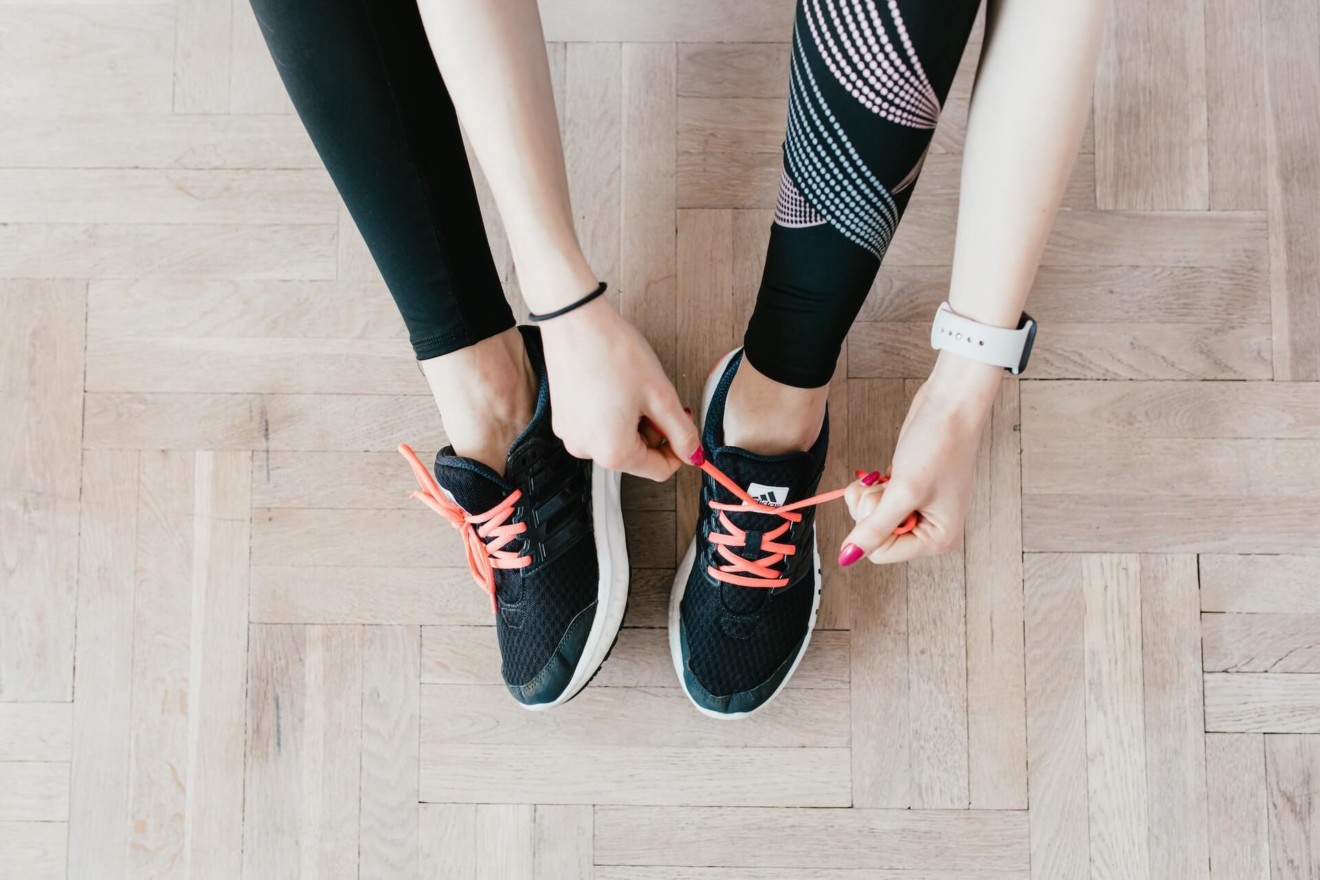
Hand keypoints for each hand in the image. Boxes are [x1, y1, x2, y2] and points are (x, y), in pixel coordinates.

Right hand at [538, 297, 700, 480]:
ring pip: (617, 439)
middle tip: (657, 397)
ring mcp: (570, 434)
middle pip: (637, 455)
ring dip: (634, 420)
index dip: (680, 450)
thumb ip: (682, 432)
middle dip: (654, 430)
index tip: (685, 426)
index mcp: (612, 452)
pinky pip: (597, 426)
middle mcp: (585, 450)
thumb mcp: (660, 395)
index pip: (659, 471)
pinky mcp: (562, 418)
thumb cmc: (614, 352)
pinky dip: (612, 413)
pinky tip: (613, 385)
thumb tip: (693, 455)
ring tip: (632, 387)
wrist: (574, 320)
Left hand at [838, 353, 1001, 565]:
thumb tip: (847, 557)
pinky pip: (875, 503)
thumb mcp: (903, 491)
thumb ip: (874, 528)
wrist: (950, 406)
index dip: (872, 526)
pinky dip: (873, 487)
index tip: (886, 498)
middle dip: (871, 508)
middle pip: (875, 538)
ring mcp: (918, 511)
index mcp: (939, 539)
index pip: (882, 553)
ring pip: (871, 519)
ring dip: (871, 495)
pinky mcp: (907, 493)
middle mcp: (930, 529)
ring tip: (891, 476)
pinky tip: (888, 473)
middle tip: (889, 484)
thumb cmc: (938, 445)